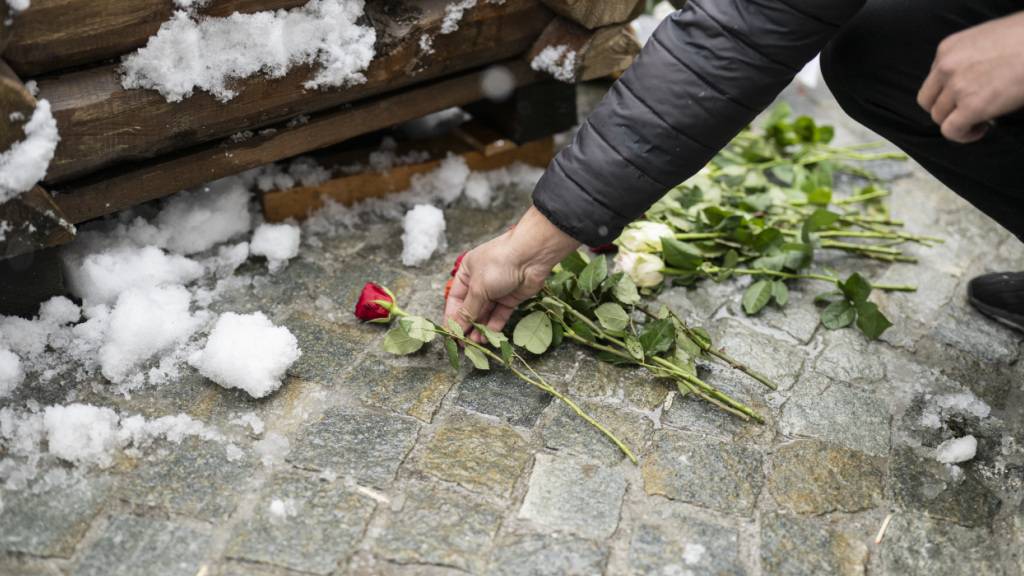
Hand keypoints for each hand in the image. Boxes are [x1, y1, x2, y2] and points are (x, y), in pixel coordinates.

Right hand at [444, 205, 579, 340]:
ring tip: (477, 342)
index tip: (451, 335)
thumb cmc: (499, 264)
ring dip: (480, 328)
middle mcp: (480, 282)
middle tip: (465, 344)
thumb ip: (467, 310)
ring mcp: (496, 290)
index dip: (452, 317)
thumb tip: (456, 328)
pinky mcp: (511, 298)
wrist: (532, 256)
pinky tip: (489, 337)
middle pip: (470, 308)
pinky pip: (499, 315)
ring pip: (485, 314)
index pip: (454, 299)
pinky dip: (494, 326)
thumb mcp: (478, 288)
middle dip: (467, 326)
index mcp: (466, 273)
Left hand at [917, 11, 1023, 142]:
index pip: (933, 79)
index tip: (968, 94)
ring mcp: (957, 87)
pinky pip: (951, 131)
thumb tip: (973, 80)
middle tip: (969, 110)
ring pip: (939, 117)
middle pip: (928, 100)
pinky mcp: (971, 106)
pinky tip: (981, 129)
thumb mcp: (988, 40)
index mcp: (948, 48)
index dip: (948, 91)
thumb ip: (970, 59)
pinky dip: (964, 135)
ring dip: (958, 121)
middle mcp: (946, 66)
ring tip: (981, 118)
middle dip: (947, 109)